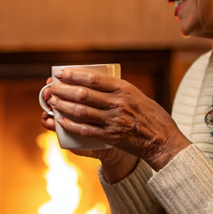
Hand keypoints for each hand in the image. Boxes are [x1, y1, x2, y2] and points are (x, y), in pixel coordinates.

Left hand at [45, 69, 190, 171]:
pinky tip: (59, 121)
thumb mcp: (136, 95)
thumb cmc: (150, 115)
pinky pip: (85, 130)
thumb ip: (116, 90)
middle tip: (51, 89)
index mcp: (124, 89)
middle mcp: (118, 103)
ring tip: (52, 101)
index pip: (93, 79)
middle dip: (63, 90)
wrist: (162, 139)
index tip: (61, 74)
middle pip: (84, 95)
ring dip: (63, 106)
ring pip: (81, 111)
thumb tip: (92, 83)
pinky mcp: (111, 137)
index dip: (74, 75)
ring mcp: (113, 121)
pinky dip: (70, 125)